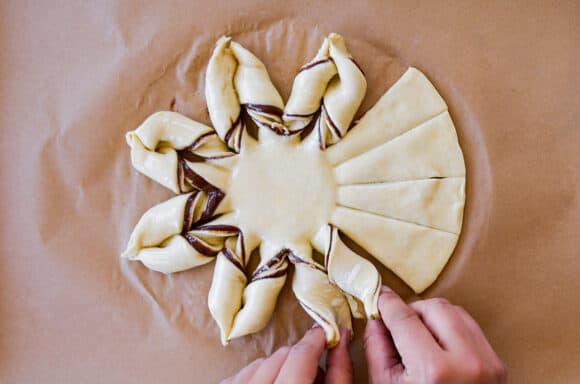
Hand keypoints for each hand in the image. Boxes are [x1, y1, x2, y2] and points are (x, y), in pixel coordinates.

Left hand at [220, 327, 351, 383]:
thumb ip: (339, 374)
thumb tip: (342, 337)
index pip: (299, 358)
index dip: (315, 342)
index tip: (325, 336)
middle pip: (279, 357)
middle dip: (298, 360)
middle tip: (311, 374)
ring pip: (258, 364)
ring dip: (276, 369)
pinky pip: (238, 376)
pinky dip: (254, 378)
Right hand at [364, 287, 506, 383]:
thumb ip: (377, 348)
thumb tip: (376, 319)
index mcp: (434, 371)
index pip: (405, 318)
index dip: (388, 303)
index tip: (380, 296)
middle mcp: (466, 362)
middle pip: (434, 307)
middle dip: (412, 310)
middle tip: (399, 323)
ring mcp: (488, 363)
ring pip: (456, 311)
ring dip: (433, 316)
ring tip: (419, 337)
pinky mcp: (498, 365)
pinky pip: (471, 327)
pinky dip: (452, 328)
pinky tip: (438, 344)